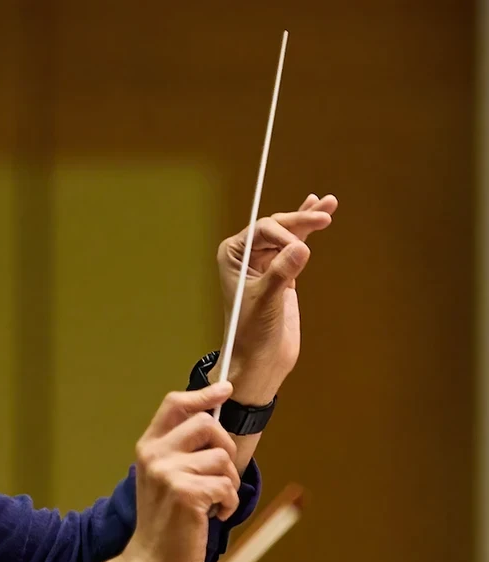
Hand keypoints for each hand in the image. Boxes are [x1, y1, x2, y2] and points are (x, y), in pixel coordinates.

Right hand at [90, 381, 240, 561]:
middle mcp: (154, 455)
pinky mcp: (185, 493)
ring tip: (213, 503)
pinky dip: (228, 504)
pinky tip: (214, 516)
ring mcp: (168, 473)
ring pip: (222, 459)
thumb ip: (181, 450)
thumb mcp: (164, 479)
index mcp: (148, 448)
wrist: (152, 561)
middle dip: (225, 448)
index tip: (225, 390)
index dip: (203, 394)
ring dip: (227, 483)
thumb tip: (214, 418)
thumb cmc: (165, 522)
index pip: (175, 405)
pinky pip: (226, 485)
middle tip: (220, 474)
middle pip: (207, 424)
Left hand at [217, 192, 337, 402]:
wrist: (259, 359)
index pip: (262, 230)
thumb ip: (281, 274)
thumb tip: (301, 247)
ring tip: (328, 202)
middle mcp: (246, 255)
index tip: (301, 250)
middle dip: (300, 220)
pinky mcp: (282, 273)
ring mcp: (265, 263)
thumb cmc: (251, 334)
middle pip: (277, 227)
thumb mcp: (265, 302)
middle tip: (324, 215)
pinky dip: (307, 232)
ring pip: (288, 233)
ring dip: (307, 218)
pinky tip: (319, 212)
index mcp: (233, 256)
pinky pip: (296, 245)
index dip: (283, 234)